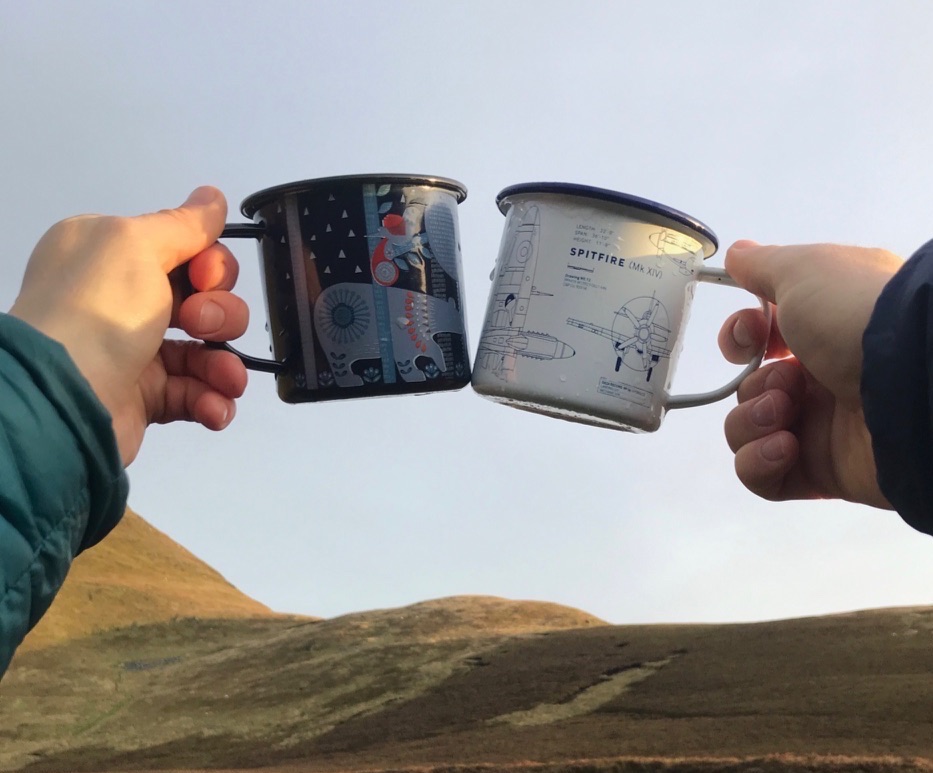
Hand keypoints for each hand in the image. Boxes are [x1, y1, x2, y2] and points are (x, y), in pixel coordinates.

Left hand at [9, 186, 248, 465]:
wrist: (62, 398)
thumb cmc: (96, 310)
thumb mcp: (135, 244)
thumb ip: (183, 223)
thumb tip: (213, 196)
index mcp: (110, 254)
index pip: (184, 250)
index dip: (209, 264)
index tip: (203, 279)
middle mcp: (120, 298)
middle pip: (203, 298)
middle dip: (221, 314)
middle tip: (198, 325)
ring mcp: (133, 350)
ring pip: (205, 349)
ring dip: (225, 363)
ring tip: (226, 380)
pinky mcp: (144, 396)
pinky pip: (194, 393)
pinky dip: (213, 400)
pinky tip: (216, 407)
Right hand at [718, 240, 902, 507]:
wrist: (914, 382)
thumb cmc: (859, 316)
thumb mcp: (805, 270)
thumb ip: (763, 264)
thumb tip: (738, 255)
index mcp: (827, 331)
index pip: (764, 339)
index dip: (740, 338)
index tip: (748, 337)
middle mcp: (826, 378)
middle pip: (752, 388)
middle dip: (754, 384)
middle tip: (787, 380)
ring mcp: (825, 428)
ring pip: (749, 431)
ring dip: (751, 420)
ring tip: (787, 413)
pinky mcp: (823, 472)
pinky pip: (764, 476)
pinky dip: (761, 461)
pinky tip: (787, 446)